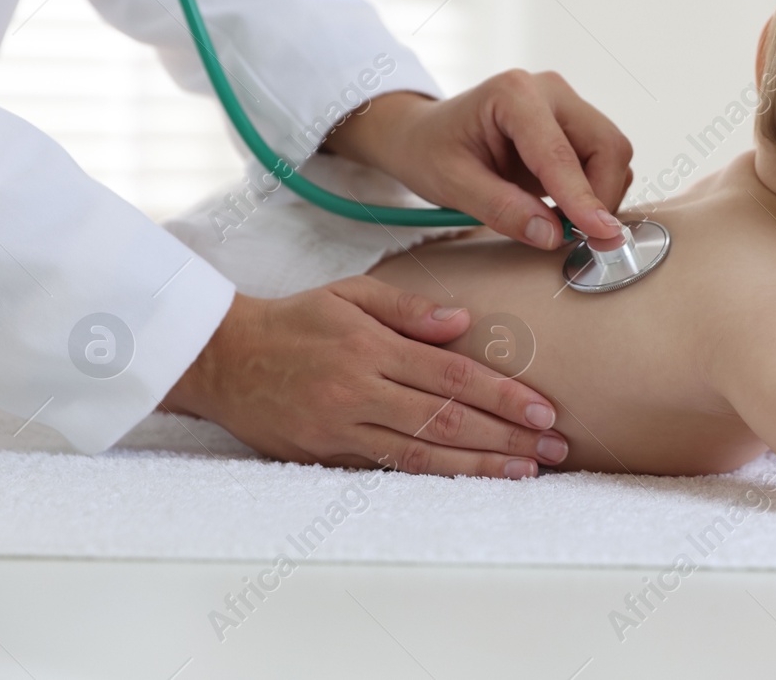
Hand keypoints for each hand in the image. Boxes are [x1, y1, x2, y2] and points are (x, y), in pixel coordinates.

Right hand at [164, 278, 569, 476]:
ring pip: (420, 455)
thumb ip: (410, 308)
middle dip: (505, 438)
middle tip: (554, 448)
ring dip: (478, 467)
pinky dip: (432, 479)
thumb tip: (464, 323)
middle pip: (445, 420)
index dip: (501, 396)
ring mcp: (340, 428)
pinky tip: (468, 482)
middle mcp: (358, 391)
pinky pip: (386, 471)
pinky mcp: (324, 456)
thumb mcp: (351, 293)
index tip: (542, 410)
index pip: (451, 375)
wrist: (221, 357)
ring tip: (525, 472)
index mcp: (370, 347)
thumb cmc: (295, 320)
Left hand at [325, 73, 632, 249]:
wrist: (422, 135)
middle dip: (600, 196)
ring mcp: (565, 105)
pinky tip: (563, 207)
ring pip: (612, 153)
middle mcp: (549, 90)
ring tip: (562, 222)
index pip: (560, 153)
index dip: (583, 198)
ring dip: (600, 195)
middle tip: (578, 236)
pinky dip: (594, 190)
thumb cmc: (430, 151)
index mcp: (513, 94)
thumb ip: (502, 209)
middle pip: (606, 144)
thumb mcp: (452, 185)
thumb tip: (553, 235)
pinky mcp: (573, 124)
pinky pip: (603, 159)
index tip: (601, 235)